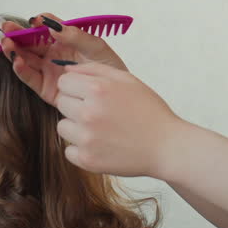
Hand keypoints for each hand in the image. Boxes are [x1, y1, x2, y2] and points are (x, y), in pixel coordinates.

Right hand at [0, 12, 127, 105]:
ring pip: (24, 58)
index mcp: (63, 41)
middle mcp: (52, 55)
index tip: (33, 21)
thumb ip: (75, 36)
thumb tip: (51, 25)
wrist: (117, 95)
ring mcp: (47, 71)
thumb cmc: (109, 68)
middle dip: (15, 33)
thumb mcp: (96, 47)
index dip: (35, 23)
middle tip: (3, 25)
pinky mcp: (46, 89)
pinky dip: (21, 69)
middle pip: (29, 42)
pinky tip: (16, 60)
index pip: (44, 29)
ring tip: (6, 42)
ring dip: (13, 50)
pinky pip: (30, 77)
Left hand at [52, 60, 187, 177]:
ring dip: (76, 128)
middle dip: (76, 105)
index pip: (64, 82)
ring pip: (62, 127)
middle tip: (100, 113)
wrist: (167, 147)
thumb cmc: (149, 111)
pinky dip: (81, 149)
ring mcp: (86, 138)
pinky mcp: (87, 160)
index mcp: (98, 89)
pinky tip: (102, 145)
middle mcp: (88, 113)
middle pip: (61, 103)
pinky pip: (68, 150)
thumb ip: (94, 69)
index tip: (91, 94)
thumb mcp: (127, 80)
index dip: (77, 87)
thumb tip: (66, 68)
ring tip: (101, 129)